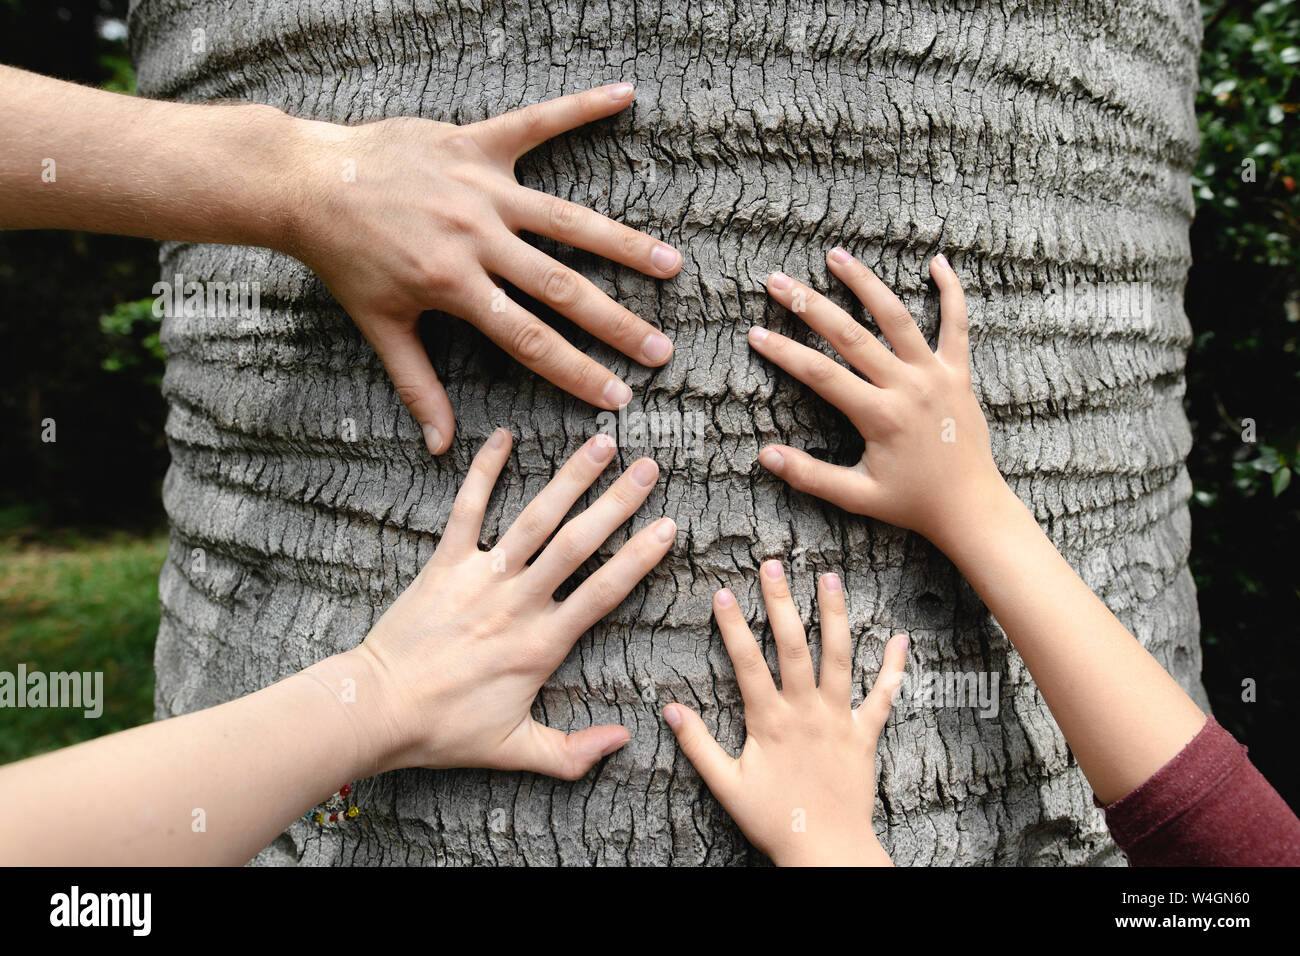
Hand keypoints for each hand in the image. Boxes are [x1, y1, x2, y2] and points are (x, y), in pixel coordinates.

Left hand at [285, 83, 681, 453]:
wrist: (308, 182)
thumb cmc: (344, 258)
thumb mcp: (379, 327)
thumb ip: (417, 386)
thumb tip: (440, 446)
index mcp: (454, 286)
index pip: (530, 340)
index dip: (577, 373)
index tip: (618, 398)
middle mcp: (476, 237)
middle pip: (561, 287)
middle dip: (616, 324)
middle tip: (662, 350)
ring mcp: (481, 188)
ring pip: (566, 220)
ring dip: (622, 242)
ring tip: (670, 264)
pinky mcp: (475, 144)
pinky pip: (535, 123)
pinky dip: (579, 107)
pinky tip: (624, 96)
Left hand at [354, 428, 675, 778]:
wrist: (377, 710)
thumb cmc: (445, 731)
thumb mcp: (516, 751)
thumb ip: (573, 753)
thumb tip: (625, 741)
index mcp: (542, 643)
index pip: (604, 592)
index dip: (639, 557)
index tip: (668, 526)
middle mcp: (518, 602)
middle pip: (578, 543)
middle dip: (617, 503)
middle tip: (648, 468)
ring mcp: (481, 578)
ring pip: (534, 519)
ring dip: (569, 479)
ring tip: (600, 443)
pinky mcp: (444, 564)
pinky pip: (467, 510)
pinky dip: (483, 471)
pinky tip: (502, 437)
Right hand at [663, 561, 906, 865]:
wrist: (825, 849)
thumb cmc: (774, 820)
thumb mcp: (726, 785)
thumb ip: (697, 745)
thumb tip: (668, 710)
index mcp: (769, 721)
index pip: (747, 662)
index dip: (733, 626)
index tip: (722, 593)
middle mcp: (805, 712)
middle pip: (794, 646)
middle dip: (781, 602)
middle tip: (773, 565)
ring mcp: (838, 720)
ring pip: (839, 658)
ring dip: (835, 615)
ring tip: (830, 578)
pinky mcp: (865, 734)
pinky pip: (884, 697)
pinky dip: (894, 668)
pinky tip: (901, 638)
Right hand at [749, 249, 1008, 548]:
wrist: (972, 508)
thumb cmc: (913, 504)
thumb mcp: (857, 497)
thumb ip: (810, 476)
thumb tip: (765, 457)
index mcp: (881, 416)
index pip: (821, 374)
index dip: (784, 352)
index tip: (756, 334)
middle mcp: (908, 387)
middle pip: (851, 335)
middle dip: (810, 305)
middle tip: (778, 281)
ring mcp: (937, 375)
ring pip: (897, 317)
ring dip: (865, 282)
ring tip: (836, 255)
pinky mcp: (960, 373)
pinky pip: (958, 325)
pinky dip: (951, 291)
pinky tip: (939, 261)